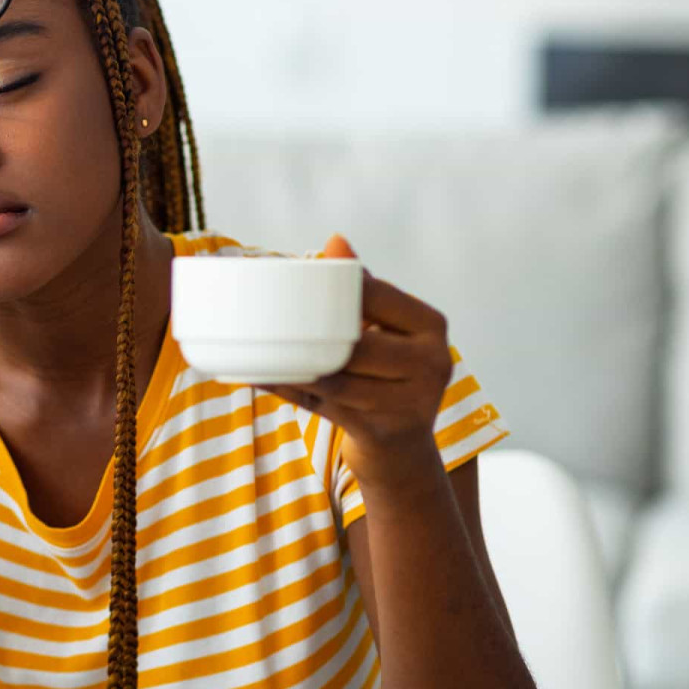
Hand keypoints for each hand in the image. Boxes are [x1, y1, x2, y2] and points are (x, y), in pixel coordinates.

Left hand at [256, 234, 452, 490]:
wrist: (403, 449)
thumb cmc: (387, 372)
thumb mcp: (386, 329)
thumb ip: (364, 290)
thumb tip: (336, 240)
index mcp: (432, 326)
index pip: (377, 297)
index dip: (337, 291)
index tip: (295, 280)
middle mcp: (432, 362)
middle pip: (357, 342)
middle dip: (311, 331)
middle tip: (266, 315)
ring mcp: (411, 402)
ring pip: (337, 377)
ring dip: (292, 363)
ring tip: (256, 347)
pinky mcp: (382, 431)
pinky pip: (323, 405)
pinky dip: (288, 389)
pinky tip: (260, 376)